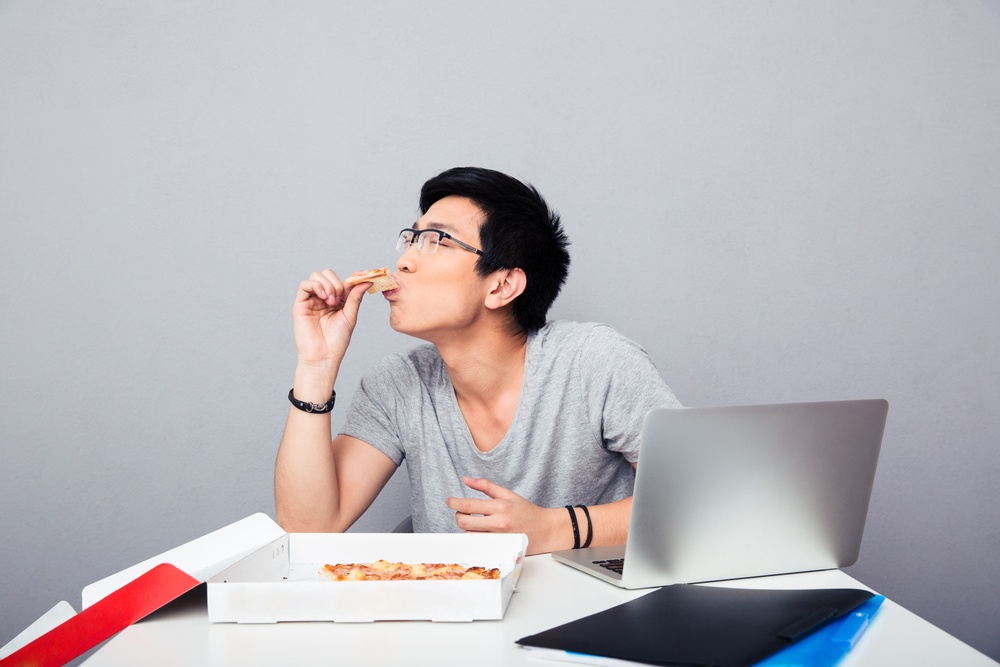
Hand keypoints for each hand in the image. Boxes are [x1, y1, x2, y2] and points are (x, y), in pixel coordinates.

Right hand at [292, 269, 368, 367]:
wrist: (324, 355)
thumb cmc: (337, 340)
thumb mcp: (350, 316)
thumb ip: (355, 297)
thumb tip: (366, 281)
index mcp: (337, 300)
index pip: (343, 281)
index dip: (354, 276)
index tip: (365, 274)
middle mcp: (324, 297)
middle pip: (328, 274)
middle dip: (337, 283)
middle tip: (339, 300)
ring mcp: (312, 299)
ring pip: (317, 276)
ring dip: (327, 285)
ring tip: (331, 301)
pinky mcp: (300, 303)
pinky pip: (305, 284)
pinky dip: (316, 285)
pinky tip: (323, 297)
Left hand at [446, 477, 564, 554]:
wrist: (545, 530)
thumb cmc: (526, 511)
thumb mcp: (507, 494)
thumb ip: (486, 485)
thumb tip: (466, 479)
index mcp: (500, 506)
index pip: (469, 505)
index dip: (454, 503)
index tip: (449, 501)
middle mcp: (498, 523)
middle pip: (464, 522)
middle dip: (459, 516)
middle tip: (462, 513)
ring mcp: (498, 538)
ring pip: (470, 535)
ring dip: (467, 529)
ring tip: (473, 524)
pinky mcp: (500, 548)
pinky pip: (479, 545)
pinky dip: (475, 539)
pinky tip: (479, 534)